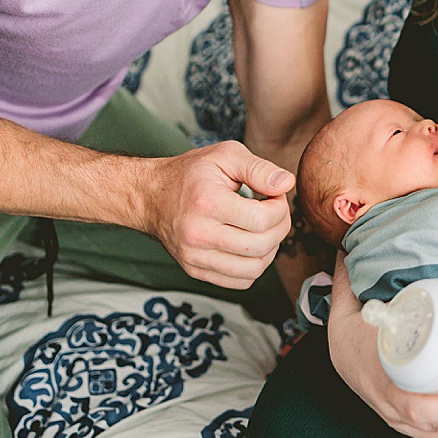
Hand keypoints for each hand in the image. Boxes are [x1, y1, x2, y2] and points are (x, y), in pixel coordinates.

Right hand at [142, 141, 294, 289]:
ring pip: (254, 269)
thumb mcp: (226, 155)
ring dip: (270, 249)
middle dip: (280, 227)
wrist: (151, 196)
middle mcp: (198, 235)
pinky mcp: (195, 271)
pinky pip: (240, 282)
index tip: (275, 197)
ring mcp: (195, 257)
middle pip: (261, 246)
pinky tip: (250, 244)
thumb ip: (259, 168)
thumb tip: (286, 183)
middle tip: (274, 211)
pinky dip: (254, 266)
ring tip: (263, 228)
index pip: (262, 219)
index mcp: (207, 203)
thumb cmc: (191, 174)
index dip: (280, 207)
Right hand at [327, 262, 437, 437]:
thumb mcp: (347, 310)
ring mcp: (401, 421)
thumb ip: (353, 281)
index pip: (413, 404)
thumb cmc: (350, 336)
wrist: (338, 362)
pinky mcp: (411, 426)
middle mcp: (391, 409)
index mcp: (380, 382)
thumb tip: (354, 249)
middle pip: (435, 428)